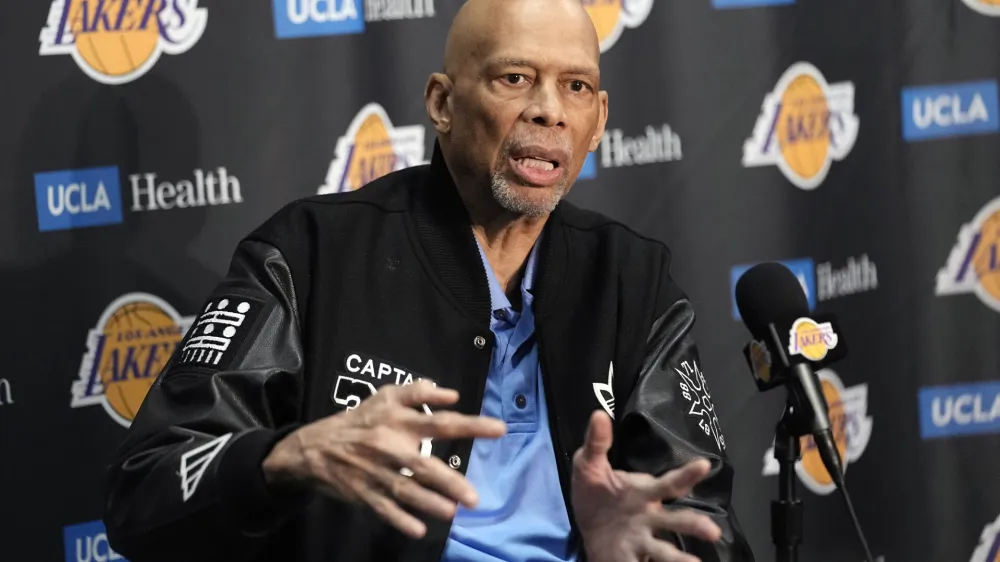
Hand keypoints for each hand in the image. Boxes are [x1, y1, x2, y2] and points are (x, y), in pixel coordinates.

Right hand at [261, 380, 506, 537]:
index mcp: (400, 422)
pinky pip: (384, 508)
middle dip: (449, 481)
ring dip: (430, 503)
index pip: (441, 422)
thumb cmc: (359, 420)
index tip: (499, 430)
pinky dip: (399, 519)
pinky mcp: (363, 493)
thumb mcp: (385, 397)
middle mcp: (389, 447)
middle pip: (424, 465)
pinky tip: (419, 529)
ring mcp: (376, 472)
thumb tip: (452, 394)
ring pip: (406, 490)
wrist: (312, 447)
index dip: (470, 425)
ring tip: (453, 513)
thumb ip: (418, 393)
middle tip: (474, 498)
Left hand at [571, 411, 720, 561]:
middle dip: (695, 524)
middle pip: (677, 519)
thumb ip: (597, 443)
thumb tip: (599, 413)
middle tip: (712, 531)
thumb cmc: (595, 492)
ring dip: (680, 558)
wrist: (584, 527)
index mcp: (644, 492)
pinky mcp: (629, 557)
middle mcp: (650, 516)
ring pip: (665, 549)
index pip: (670, 483)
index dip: (687, 474)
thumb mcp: (589, 465)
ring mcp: (641, 539)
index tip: (704, 465)